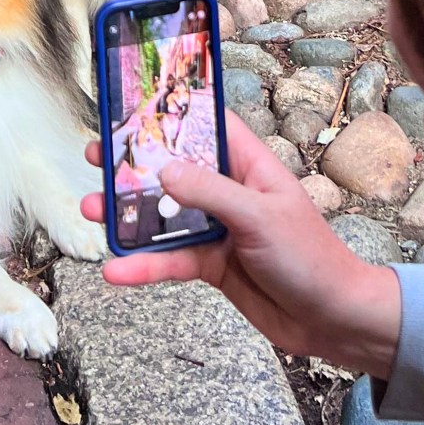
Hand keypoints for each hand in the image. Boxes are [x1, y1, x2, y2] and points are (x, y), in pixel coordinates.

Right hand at [80, 111, 401, 375]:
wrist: (333, 319)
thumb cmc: (311, 257)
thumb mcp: (259, 216)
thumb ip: (210, 192)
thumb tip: (163, 169)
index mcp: (250, 165)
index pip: (208, 126)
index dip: (173, 113)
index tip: (133, 105)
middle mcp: (231, 192)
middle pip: (175, 169)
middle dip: (135, 164)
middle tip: (97, 155)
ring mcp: (219, 228)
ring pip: (164, 216)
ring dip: (128, 215)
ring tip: (90, 210)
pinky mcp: (212, 264)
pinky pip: (170, 259)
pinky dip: (144, 265)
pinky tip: (116, 270)